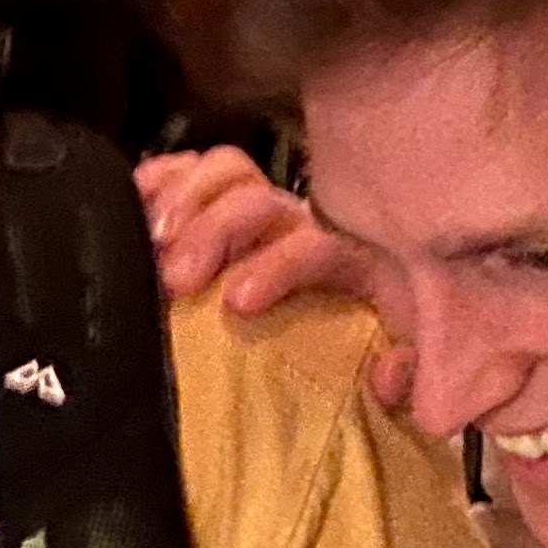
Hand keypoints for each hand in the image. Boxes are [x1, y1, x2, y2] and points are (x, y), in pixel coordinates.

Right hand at [136, 150, 411, 411]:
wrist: (383, 317)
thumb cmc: (375, 341)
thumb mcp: (404, 360)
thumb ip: (409, 376)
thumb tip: (388, 374)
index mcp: (350, 256)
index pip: (312, 245)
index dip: (276, 266)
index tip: (237, 301)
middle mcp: (304, 221)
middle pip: (257, 199)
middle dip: (213, 231)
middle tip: (173, 277)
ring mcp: (261, 207)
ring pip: (226, 174)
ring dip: (183, 201)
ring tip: (148, 240)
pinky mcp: (224, 204)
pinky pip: (193, 171)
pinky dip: (163, 177)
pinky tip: (138, 196)